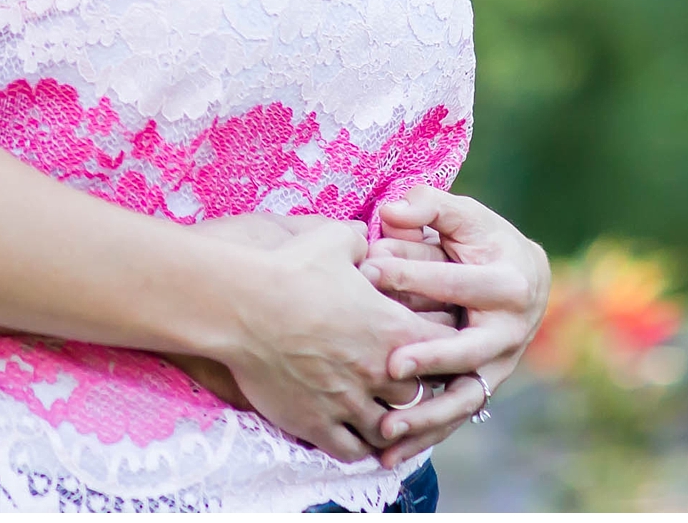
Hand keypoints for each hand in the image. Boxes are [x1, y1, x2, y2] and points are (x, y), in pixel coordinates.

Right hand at [196, 216, 437, 462]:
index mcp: (392, 329)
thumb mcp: (331, 239)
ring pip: (391, 430)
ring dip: (391, 424)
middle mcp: (379, 372)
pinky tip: (355, 436)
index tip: (431, 343)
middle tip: (407, 382)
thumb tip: (364, 235)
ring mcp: (349, 402)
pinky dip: (359, 447)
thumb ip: (359, 239)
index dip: (444, 347)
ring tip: (385, 416)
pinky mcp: (317, 423)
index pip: (447, 349)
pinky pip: (353, 451)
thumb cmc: (288, 269)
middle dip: (417, 389)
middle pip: (423, 395)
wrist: (240, 305)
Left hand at [353, 186, 552, 469]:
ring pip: (463, 398)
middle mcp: (509, 332)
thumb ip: (431, 206)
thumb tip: (394, 209)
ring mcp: (498, 366)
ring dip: (427, 418)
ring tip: (387, 429)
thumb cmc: (482, 240)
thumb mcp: (463, 215)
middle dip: (430, 359)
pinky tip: (386, 453)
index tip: (370, 269)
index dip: (415, 273)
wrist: (524, 277)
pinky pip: (453, 417)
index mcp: (509, 284)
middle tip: (391, 367)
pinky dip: (423, 436)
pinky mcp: (482, 387)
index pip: (459, 282)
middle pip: (468, 350)